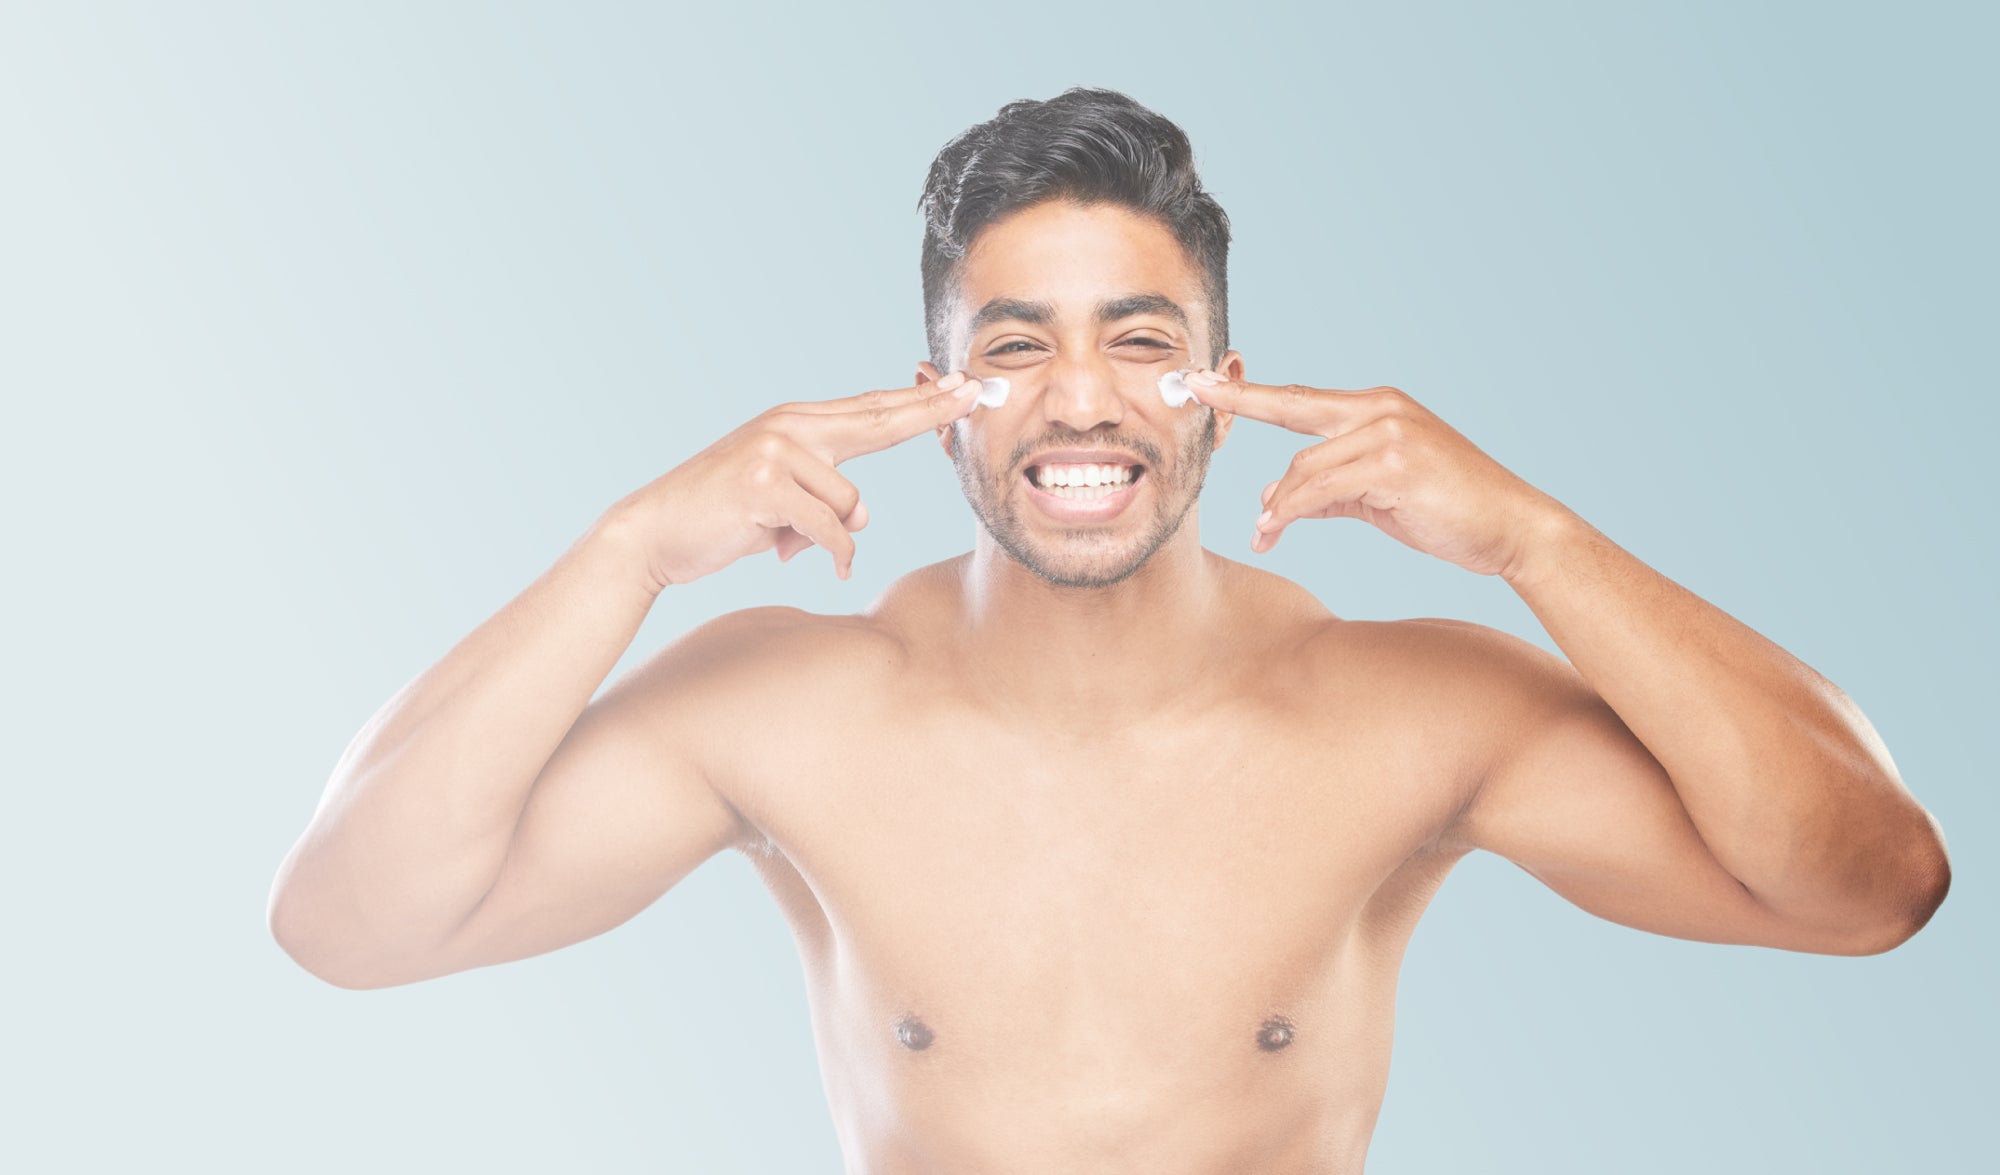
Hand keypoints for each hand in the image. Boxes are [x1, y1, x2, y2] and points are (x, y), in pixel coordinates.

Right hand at [606, 370, 980, 589]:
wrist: (654, 533)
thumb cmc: (720, 519)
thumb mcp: (780, 500)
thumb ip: (824, 496)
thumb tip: (859, 520)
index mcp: (794, 422)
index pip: (869, 409)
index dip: (918, 399)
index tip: (960, 385)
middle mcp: (788, 425)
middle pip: (878, 419)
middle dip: (930, 409)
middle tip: (975, 393)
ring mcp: (776, 450)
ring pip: (851, 501)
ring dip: (831, 534)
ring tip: (786, 540)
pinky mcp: (765, 484)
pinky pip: (831, 529)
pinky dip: (831, 554)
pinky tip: (817, 565)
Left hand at [1183, 371, 1568, 577]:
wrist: (1510, 528)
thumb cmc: (1448, 512)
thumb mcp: (1378, 497)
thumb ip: (1330, 490)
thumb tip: (1277, 499)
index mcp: (1378, 408)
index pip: (1302, 397)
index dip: (1251, 392)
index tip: (1207, 380)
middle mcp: (1381, 409)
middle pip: (1294, 409)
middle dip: (1239, 401)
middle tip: (1190, 391)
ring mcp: (1389, 433)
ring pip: (1304, 467)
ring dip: (1276, 505)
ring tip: (1264, 534)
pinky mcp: (1394, 464)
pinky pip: (1321, 490)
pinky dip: (1291, 512)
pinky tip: (1274, 531)